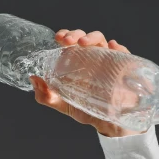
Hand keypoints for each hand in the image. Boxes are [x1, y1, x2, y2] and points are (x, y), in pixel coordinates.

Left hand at [29, 29, 146, 136]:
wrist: (109, 123)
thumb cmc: (87, 110)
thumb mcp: (64, 105)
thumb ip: (46, 96)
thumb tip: (33, 79)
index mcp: (77, 62)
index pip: (70, 43)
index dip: (65, 35)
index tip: (58, 37)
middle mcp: (92, 57)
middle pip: (84, 38)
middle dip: (76, 34)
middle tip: (67, 41)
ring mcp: (108, 60)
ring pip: (102, 40)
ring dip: (92, 37)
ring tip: (83, 43)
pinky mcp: (124, 67)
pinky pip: (123, 53)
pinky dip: (118, 47)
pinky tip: (112, 46)